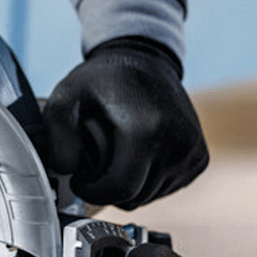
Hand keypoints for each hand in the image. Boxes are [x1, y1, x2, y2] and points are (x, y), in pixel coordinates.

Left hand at [42, 38, 207, 209]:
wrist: (145, 59)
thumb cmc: (104, 79)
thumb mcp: (67, 96)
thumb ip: (57, 134)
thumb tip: (65, 169)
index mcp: (147, 129)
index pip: (120, 189)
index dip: (92, 191)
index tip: (80, 178)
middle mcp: (178, 143)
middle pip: (134, 197)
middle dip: (108, 187)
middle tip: (96, 161)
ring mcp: (192, 152)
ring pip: (149, 197)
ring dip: (128, 184)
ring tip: (117, 153)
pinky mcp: (199, 158)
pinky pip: (166, 188)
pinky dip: (147, 180)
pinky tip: (137, 155)